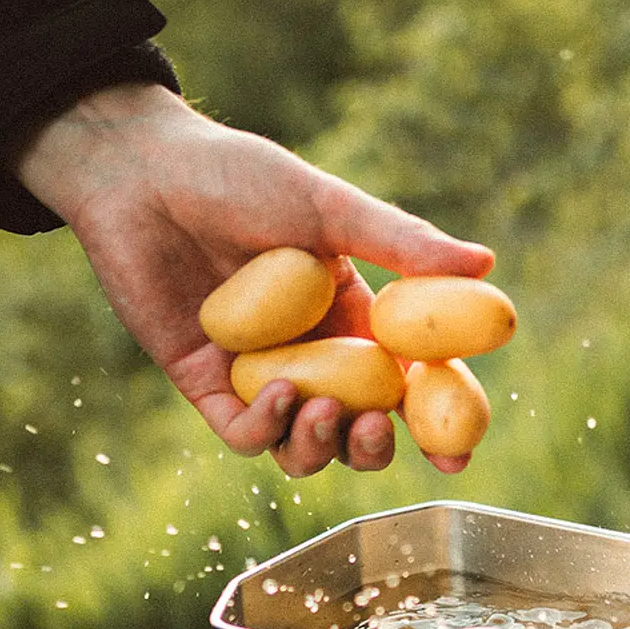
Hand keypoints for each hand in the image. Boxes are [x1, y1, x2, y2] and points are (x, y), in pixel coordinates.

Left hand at [13, 83, 495, 476]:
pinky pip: (247, 435)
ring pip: (304, 447)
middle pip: (357, 432)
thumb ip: (403, 244)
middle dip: (372, 447)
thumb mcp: (330, 209)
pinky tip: (280, 394)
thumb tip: (485, 264)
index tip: (455, 456)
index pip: (404, 388)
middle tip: (374, 429)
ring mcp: (260, 377)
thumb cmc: (238, 176)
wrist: (144, 173)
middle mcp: (312, 357)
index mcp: (353, 320)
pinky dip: (268, 427)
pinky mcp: (207, 387)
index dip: (433, 426)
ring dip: (322, 445)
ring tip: (325, 408)